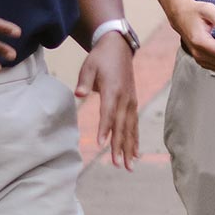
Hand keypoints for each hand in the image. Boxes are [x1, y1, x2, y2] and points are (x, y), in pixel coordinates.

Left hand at [76, 31, 138, 169]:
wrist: (119, 48)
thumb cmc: (100, 59)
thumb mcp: (89, 66)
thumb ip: (85, 81)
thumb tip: (79, 93)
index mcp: (113, 90)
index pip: (108, 113)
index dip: (105, 129)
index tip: (101, 145)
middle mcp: (125, 99)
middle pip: (122, 126)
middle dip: (119, 147)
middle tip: (118, 165)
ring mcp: (131, 102)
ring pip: (131, 129)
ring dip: (129, 148)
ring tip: (129, 166)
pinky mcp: (133, 104)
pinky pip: (134, 125)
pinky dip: (135, 140)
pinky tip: (135, 154)